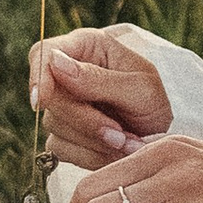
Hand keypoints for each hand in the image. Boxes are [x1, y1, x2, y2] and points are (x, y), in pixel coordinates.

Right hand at [28, 28, 173, 171]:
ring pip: (55, 126)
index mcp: (87, 47)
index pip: (44, 53)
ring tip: (129, 143)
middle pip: (50, 97)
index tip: (42, 101)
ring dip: (94, 141)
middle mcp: (68, 74)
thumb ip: (99, 78)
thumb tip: (55, 63)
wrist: (164, 135)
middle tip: (120, 135)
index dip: (38, 76)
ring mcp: (63, 106)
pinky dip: (91, 155)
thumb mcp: (139, 87)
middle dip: (85, 121)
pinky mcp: (63, 135)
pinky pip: (62, 149)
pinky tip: (116, 151)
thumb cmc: (156, 101)